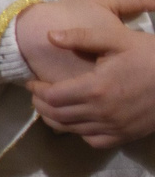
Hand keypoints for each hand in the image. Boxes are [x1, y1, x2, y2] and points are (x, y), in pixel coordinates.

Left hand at [24, 0, 154, 147]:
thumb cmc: (151, 56)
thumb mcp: (119, 39)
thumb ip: (83, 37)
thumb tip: (50, 36)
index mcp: (96, 88)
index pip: (52, 97)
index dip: (37, 90)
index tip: (33, 82)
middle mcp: (101, 112)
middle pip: (57, 115)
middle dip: (41, 104)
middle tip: (38, 94)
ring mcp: (114, 127)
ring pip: (71, 130)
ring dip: (55, 119)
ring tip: (51, 105)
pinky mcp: (126, 135)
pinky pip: (93, 140)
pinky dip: (79, 132)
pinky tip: (79, 119)